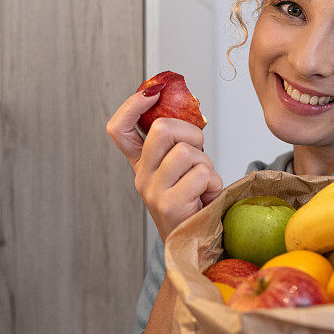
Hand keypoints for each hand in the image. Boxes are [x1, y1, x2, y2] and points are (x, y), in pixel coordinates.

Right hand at [106, 88, 222, 241]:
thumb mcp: (181, 168)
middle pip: (161, 129)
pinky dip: (214, 182)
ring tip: (204, 183)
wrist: (196, 241)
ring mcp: (152, 191)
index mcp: (141, 163)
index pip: (119, 129)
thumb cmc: (194, 201)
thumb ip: (179, 142)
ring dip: (207, 163)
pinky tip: (207, 197)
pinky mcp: (170, 204)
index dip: (132, 105)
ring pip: (187, 152)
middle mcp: (141, 176)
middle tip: (199, 153)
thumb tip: (192, 109)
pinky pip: (202, 174)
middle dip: (191, 133)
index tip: (152, 93)